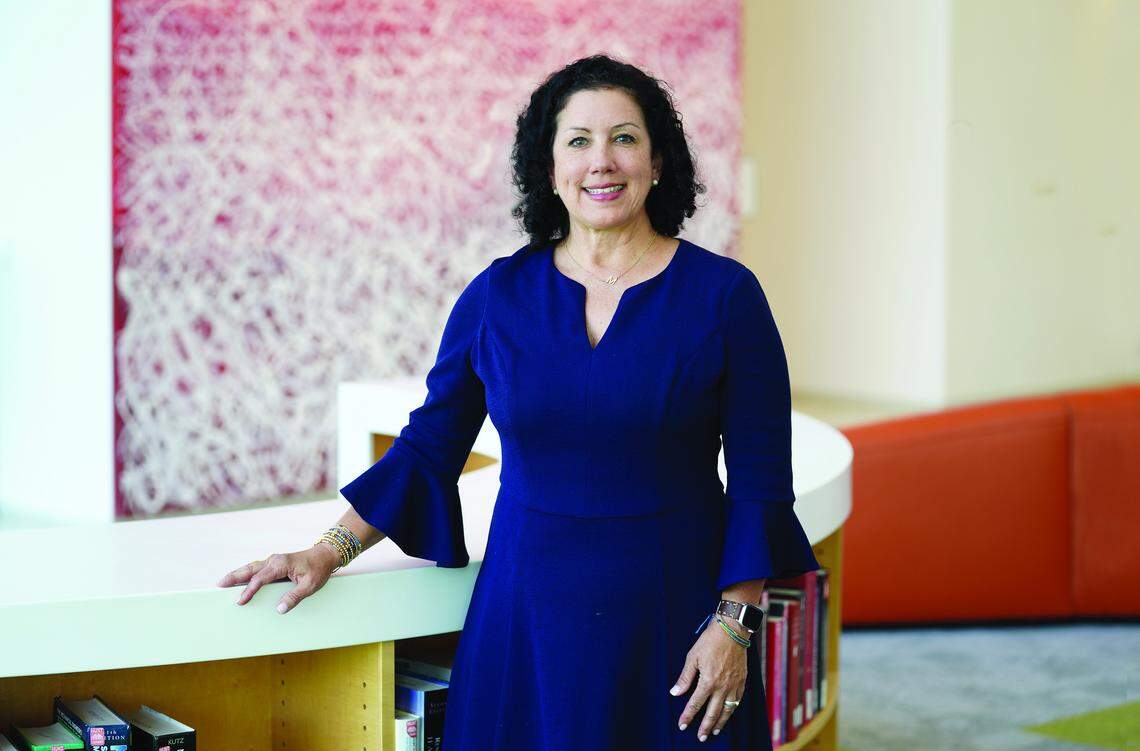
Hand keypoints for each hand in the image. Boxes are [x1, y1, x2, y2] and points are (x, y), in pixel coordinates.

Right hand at [216, 544, 340, 613]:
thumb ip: (295, 597)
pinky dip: (246, 574)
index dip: (249, 590)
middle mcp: (274, 560)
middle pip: (250, 569)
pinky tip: (238, 580)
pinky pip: (257, 569)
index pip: (261, 579)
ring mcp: (273, 561)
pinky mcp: (274, 564)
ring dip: (237, 574)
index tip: (240, 601)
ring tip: (223, 582)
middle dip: (234, 576)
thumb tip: (279, 609)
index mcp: (281, 564)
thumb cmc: (318, 570)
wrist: (325, 555)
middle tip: (219, 585)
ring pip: (251, 567)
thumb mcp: (310, 585)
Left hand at [669, 617, 748, 741]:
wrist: (732, 630)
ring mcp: (734, 684)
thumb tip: (675, 692)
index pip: (695, 704)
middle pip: (713, 712)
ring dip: (721, 722)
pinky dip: (733, 710)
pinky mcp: (742, 680)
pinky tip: (729, 713)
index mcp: (708, 681)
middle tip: (700, 737)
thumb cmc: (710, 641)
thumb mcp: (693, 657)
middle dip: (705, 726)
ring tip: (714, 731)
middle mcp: (722, 687)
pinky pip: (738, 700)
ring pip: (727, 710)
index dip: (688, 716)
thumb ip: (685, 677)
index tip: (682, 725)